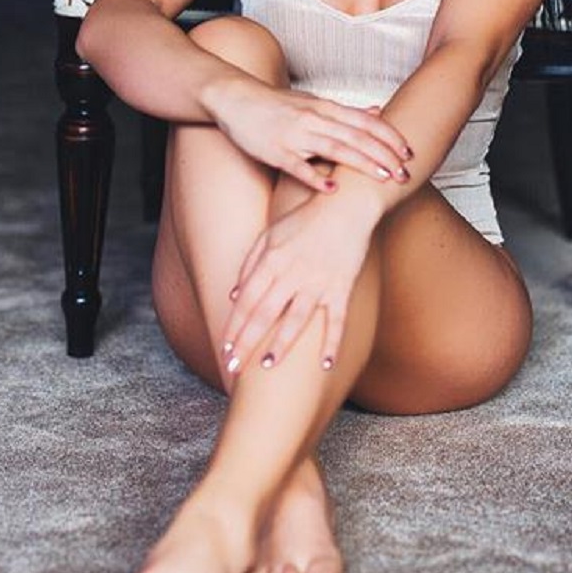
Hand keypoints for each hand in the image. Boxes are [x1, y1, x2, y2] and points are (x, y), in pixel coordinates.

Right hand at [205, 76, 411, 192]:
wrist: (235, 98)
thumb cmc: (276, 104)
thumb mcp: (313, 102)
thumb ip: (345, 112)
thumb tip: (377, 112)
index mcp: (325, 107)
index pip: (365, 122)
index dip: (389, 137)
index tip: (409, 153)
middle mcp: (314, 119)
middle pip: (356, 137)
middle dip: (384, 155)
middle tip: (405, 173)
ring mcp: (295, 135)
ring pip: (334, 149)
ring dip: (361, 164)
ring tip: (383, 178)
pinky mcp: (275, 151)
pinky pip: (298, 166)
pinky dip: (316, 177)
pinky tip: (333, 189)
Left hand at [220, 190, 377, 375]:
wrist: (347, 205)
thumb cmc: (304, 220)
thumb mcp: (270, 233)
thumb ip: (250, 263)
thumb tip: (233, 296)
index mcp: (273, 259)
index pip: (247, 299)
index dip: (234, 325)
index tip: (224, 348)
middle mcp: (293, 273)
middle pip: (265, 313)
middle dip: (248, 342)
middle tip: (234, 367)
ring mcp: (319, 281)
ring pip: (297, 319)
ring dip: (281, 344)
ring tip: (267, 366)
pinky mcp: (342, 287)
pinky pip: (337, 320)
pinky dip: (332, 343)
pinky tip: (326, 366)